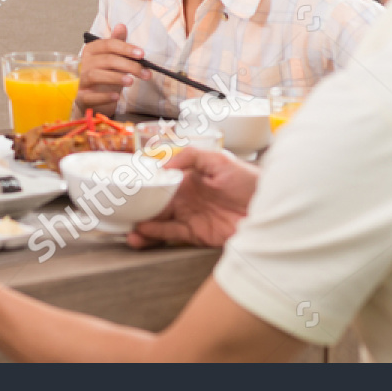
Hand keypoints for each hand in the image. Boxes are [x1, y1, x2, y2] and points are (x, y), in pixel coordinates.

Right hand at [77, 24, 149, 113]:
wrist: (94, 99)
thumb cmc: (105, 76)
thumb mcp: (112, 59)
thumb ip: (117, 43)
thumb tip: (121, 25)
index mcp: (91, 51)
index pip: (108, 44)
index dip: (126, 48)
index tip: (142, 54)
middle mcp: (84, 63)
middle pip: (106, 60)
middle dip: (128, 65)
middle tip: (145, 73)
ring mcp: (81, 81)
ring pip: (95, 75)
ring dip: (115, 77)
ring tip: (131, 82)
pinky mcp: (81, 97)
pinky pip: (90, 96)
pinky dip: (104, 96)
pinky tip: (116, 96)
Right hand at [127, 147, 258, 249]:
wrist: (272, 211)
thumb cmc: (250, 181)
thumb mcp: (220, 160)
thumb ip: (191, 156)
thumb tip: (164, 164)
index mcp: (188, 178)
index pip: (160, 180)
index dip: (144, 183)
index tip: (127, 185)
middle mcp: (185, 197)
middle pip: (155, 202)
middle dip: (137, 206)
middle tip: (119, 210)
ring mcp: (189, 216)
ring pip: (158, 220)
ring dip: (141, 224)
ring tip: (127, 228)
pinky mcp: (196, 234)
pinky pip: (170, 234)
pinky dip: (154, 234)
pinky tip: (142, 233)